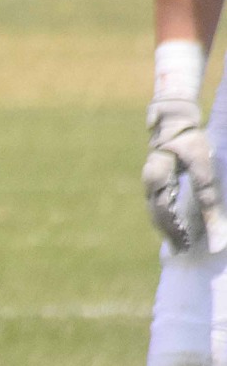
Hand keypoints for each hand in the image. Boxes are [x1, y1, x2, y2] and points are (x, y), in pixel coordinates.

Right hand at [143, 97, 226, 252]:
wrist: (173, 117)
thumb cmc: (190, 140)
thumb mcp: (204, 171)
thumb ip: (208, 200)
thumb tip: (215, 230)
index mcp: (157, 185)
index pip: (166, 218)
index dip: (176, 234)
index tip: (187, 247)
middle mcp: (149, 185)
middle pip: (157, 217)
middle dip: (170, 234)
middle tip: (182, 249)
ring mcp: (150, 180)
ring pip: (155, 209)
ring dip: (167, 224)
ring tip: (179, 236)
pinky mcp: (155, 175)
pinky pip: (157, 199)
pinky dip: (166, 212)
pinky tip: (175, 214)